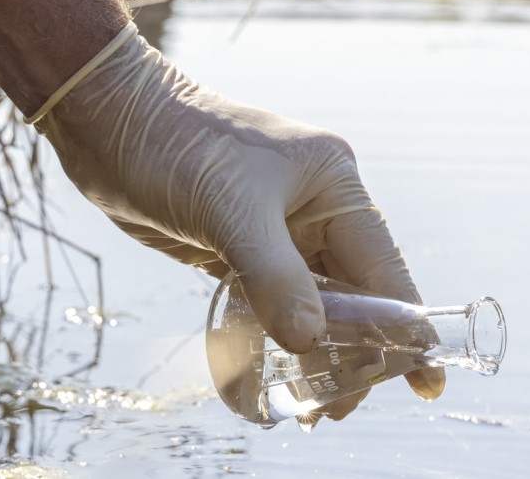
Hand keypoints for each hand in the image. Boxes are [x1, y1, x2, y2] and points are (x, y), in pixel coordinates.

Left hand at [35, 25, 445, 415]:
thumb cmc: (174, 146)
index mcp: (333, 184)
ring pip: (313, 303)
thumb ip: (274, 278)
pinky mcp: (238, 247)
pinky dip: (276, 337)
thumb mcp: (229, 211)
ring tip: (309, 407)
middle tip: (334, 409)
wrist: (106, 120)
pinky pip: (271, 302)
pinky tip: (275, 374)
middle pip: (353, 294)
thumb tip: (311, 342)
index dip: (405, 327)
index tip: (424, 381)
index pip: (383, 267)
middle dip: (353, 352)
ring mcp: (277, 229)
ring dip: (313, 352)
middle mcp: (314, 208)